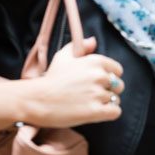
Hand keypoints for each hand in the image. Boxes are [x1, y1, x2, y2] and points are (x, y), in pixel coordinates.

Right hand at [0, 37, 124, 137]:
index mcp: (95, 61)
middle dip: (109, 90)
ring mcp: (97, 94)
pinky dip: (109, 113)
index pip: (117, 70)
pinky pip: (115, 112)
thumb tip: (94, 41)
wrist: (36, 99)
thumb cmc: (50, 78)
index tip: (98, 82)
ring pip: (116, 99)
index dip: (110, 77)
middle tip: (93, 95)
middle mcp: (99, 76)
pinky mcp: (94, 111)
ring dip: (107, 103)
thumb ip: (81, 46)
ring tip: (91, 104)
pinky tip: (97, 112)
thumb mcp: (63, 56)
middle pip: (118, 85)